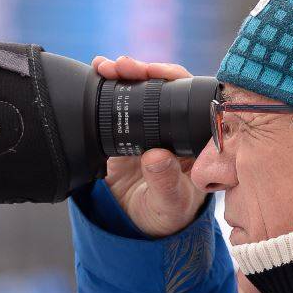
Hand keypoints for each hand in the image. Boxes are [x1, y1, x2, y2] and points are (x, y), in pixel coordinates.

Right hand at [92, 55, 207, 237]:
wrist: (137, 226)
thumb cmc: (167, 215)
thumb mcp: (170, 203)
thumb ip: (166, 182)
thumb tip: (156, 156)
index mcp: (196, 138)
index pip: (193, 99)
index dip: (177, 80)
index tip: (157, 72)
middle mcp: (175, 126)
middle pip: (165, 86)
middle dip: (145, 69)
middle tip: (126, 66)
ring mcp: (149, 126)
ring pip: (141, 88)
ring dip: (124, 73)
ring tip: (106, 67)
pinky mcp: (124, 130)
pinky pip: (117, 101)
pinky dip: (107, 85)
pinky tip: (96, 74)